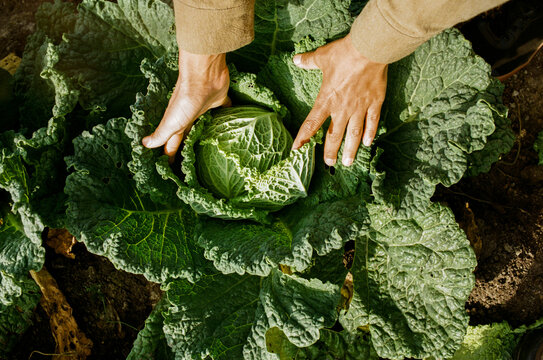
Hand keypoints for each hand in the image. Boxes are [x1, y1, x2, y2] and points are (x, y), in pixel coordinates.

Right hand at [142, 49, 229, 161]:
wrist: (204, 76)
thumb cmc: (186, 99)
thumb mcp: (172, 120)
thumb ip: (161, 134)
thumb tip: (145, 144)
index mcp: (178, 122)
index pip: (172, 142)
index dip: (171, 153)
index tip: (172, 166)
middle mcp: (190, 115)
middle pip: (188, 134)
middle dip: (188, 146)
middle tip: (193, 161)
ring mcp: (204, 108)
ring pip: (204, 124)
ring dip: (206, 133)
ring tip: (211, 146)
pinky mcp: (219, 100)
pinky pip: (224, 111)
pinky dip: (227, 117)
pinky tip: (232, 124)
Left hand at [291, 34, 387, 165]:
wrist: (369, 50)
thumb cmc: (344, 54)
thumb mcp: (322, 57)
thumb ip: (308, 61)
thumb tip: (296, 59)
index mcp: (327, 100)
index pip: (311, 124)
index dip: (303, 138)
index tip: (296, 149)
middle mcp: (342, 109)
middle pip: (334, 136)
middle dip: (330, 151)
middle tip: (329, 164)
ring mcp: (359, 108)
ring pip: (354, 134)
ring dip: (350, 150)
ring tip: (348, 163)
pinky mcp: (374, 103)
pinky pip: (372, 122)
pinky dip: (370, 133)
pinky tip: (368, 143)